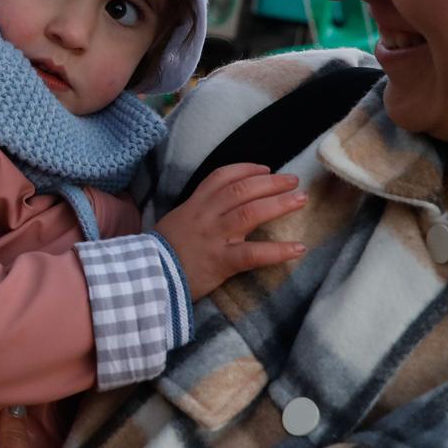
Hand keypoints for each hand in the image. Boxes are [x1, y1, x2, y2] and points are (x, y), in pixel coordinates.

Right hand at [153, 163, 307, 297]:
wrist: (146, 277)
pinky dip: (278, 251)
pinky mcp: (221, 262)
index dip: (246, 170)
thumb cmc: (160, 254)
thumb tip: (219, 210)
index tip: (266, 169)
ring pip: (250, 213)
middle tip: (293, 180)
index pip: (222, 177)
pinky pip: (253, 254)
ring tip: (301, 199)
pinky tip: (299, 249)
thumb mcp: (175, 224)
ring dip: (279, 204)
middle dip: (270, 183)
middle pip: (242, 190)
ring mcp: (214, 238)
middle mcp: (205, 216)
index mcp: (194, 205)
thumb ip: (196, 214)